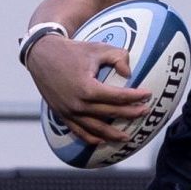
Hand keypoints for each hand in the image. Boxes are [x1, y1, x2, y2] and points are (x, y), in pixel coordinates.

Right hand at [26, 35, 150, 145]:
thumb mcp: (97, 49)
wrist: (42, 54)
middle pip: (110, 113)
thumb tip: (129, 73)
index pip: (118, 97)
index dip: (135, 96)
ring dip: (113, 134)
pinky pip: (77, 131)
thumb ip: (117, 57)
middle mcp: (78, 104)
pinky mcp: (61, 114)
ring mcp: (68, 112)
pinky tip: (102, 140)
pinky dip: (90, 138)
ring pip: (95, 128)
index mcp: (87, 88)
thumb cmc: (72, 50)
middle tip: (145, 111)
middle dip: (130, 114)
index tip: (148, 94)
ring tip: (128, 137)